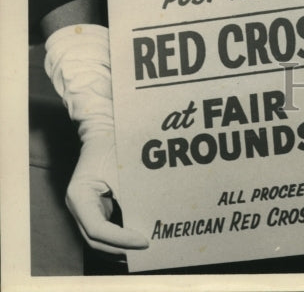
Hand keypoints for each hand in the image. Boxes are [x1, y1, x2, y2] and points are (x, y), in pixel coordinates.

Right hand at [66, 129, 148, 254]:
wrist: (103, 130)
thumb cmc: (111, 143)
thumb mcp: (121, 168)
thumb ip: (129, 194)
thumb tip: (146, 220)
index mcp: (79, 196)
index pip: (97, 229)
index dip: (120, 239)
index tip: (143, 241)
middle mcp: (79, 207)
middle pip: (96, 240)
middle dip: (121, 249)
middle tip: (146, 251)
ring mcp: (86, 209)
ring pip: (100, 239)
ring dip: (120, 247)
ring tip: (144, 251)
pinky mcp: (96, 208)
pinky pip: (107, 230)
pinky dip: (121, 237)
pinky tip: (138, 240)